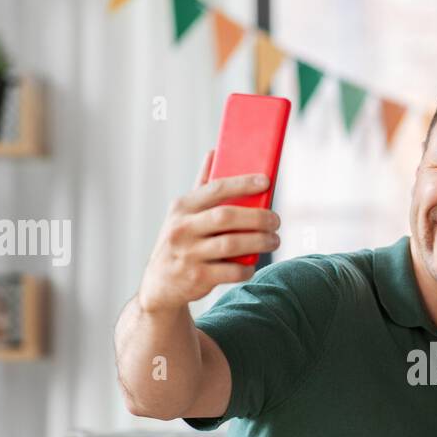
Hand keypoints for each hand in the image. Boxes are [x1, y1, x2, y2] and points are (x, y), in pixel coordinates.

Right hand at [137, 149, 281, 314]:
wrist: (160, 285)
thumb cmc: (180, 241)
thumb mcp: (182, 214)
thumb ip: (201, 186)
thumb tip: (214, 152)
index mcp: (181, 208)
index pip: (215, 189)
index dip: (243, 183)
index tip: (266, 181)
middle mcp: (182, 229)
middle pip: (227, 217)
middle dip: (258, 218)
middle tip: (276, 220)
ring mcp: (188, 254)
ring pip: (232, 245)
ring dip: (260, 242)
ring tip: (274, 240)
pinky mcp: (197, 277)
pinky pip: (231, 271)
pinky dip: (247, 267)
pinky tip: (253, 263)